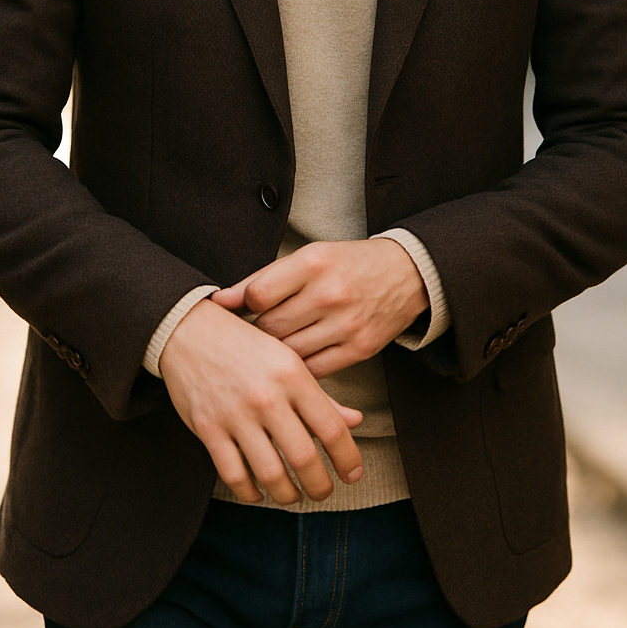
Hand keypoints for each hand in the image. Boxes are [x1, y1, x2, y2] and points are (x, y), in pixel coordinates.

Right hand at [159, 297, 363, 504]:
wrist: (188, 329)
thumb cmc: (244, 346)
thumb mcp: (287, 360)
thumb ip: (321, 396)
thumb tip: (355, 421)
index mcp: (292, 375)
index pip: (331, 428)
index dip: (347, 458)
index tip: (352, 474)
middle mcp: (266, 396)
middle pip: (303, 458)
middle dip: (319, 485)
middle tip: (323, 492)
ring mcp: (236, 414)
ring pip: (270, 473)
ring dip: (286, 494)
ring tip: (292, 496)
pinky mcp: (208, 428)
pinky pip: (233, 474)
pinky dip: (249, 492)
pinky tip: (258, 493)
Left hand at [212, 237, 427, 377]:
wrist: (406, 274)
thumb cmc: (347, 264)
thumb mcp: (308, 257)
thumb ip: (263, 278)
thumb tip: (220, 300)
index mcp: (314, 263)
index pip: (258, 295)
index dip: (244, 306)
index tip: (246, 309)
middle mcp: (330, 293)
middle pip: (271, 328)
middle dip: (258, 333)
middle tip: (256, 332)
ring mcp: (347, 324)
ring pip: (290, 353)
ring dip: (277, 352)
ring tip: (277, 344)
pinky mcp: (360, 349)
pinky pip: (314, 370)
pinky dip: (300, 368)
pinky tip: (298, 357)